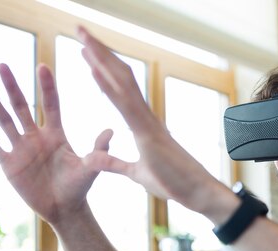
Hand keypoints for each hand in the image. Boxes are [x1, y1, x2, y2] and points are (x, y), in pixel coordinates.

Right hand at [0, 64, 111, 224]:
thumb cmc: (79, 187)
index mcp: (56, 134)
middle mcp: (36, 137)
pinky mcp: (9, 164)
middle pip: (22, 107)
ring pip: (4, 121)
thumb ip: (98, 151)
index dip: (47, 87)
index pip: (51, 105)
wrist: (64, 209)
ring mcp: (21, 148)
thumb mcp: (90, 168)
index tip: (42, 66)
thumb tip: (111, 131)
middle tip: (2, 64)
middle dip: (12, 87)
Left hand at [76, 26, 225, 214]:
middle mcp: (145, 116)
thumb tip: (95, 157)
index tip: (86, 51)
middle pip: (119, 76)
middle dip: (99, 52)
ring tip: (83, 37)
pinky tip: (93, 69)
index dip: (103, 68)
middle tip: (80, 30)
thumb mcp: (136, 174)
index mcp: (142, 124)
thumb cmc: (174, 183)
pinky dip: (108, 86)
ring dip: (101, 59)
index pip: (119, 89)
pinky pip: (125, 105)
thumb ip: (115, 164)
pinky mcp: (147, 135)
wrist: (197, 193)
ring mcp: (147, 123)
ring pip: (121, 82)